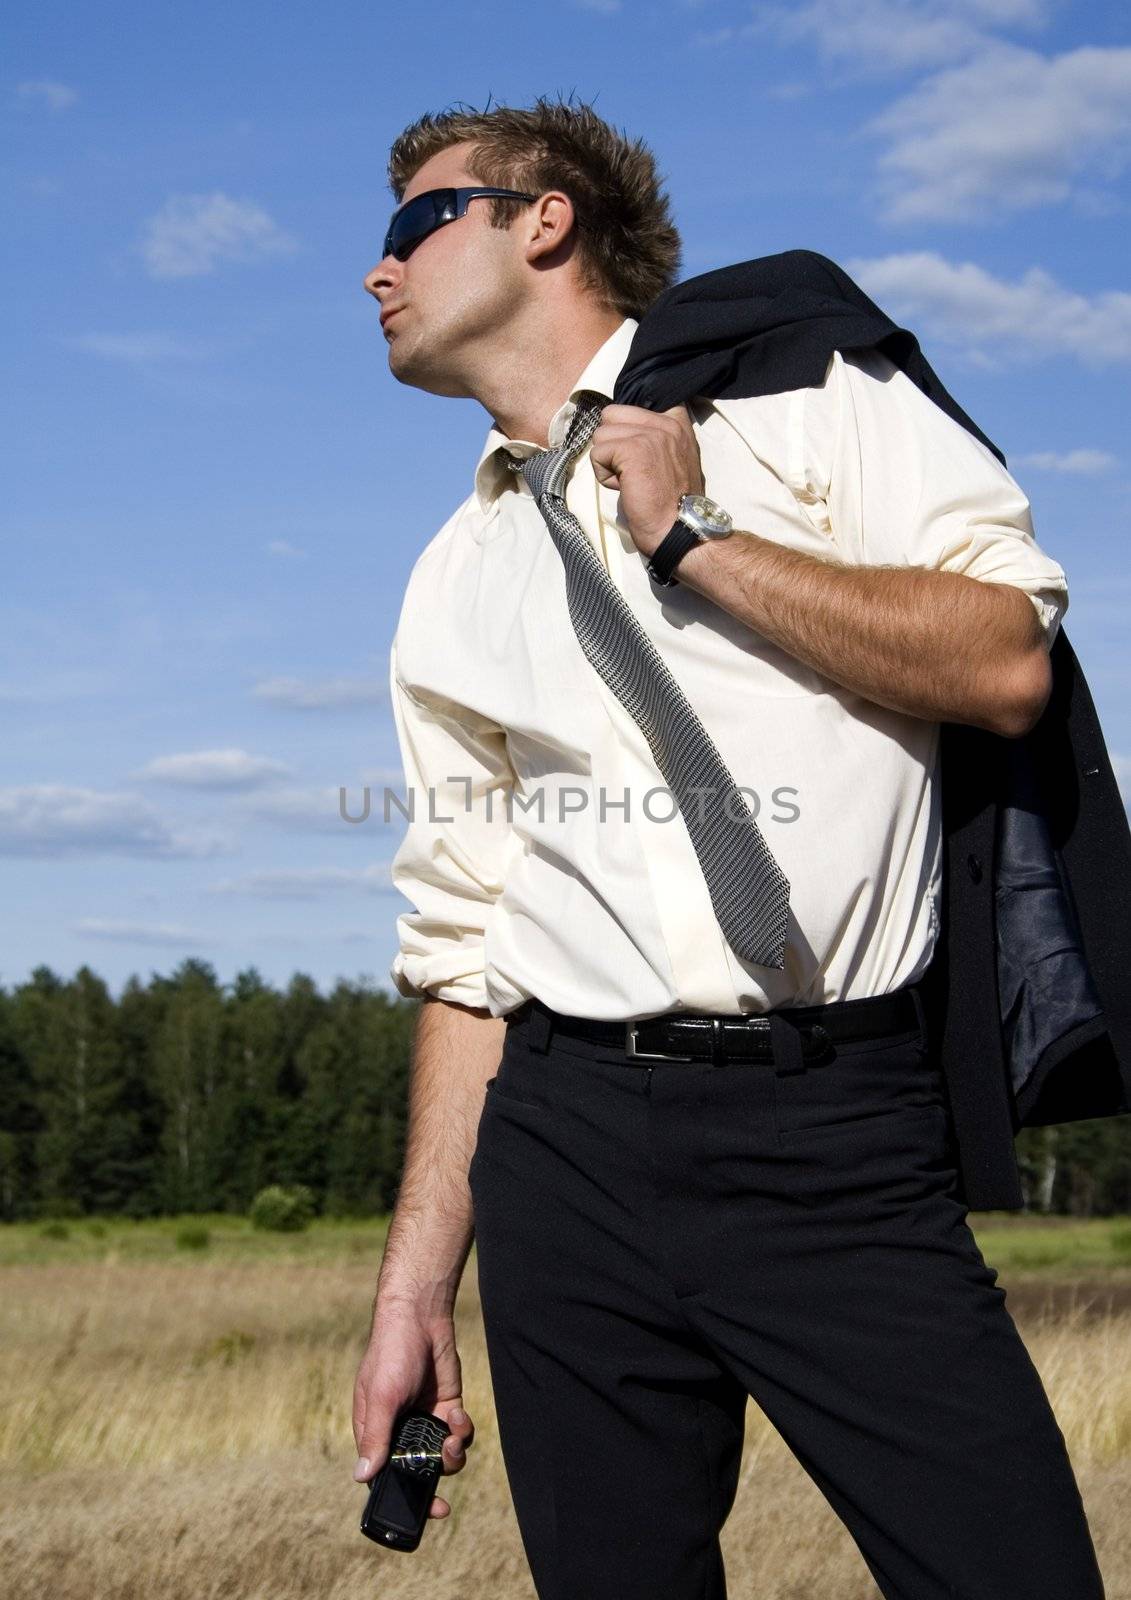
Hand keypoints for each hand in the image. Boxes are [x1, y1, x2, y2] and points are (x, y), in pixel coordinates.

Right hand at [352, 1302, 474, 1518]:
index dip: (399, 1498)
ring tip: (451, 1439)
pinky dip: (461, 1432)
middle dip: (430, 1485)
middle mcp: (399, 1431)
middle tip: (442, 1505)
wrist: (421, 1318)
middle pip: (416, 1472)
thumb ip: (376, 1437)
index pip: (383, 1475)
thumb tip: (362, 1477)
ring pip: (441, 1457)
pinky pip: (458, 1434)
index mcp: (375, 1432)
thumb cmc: (391, 1355)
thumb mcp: (381, 1397)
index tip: (418, 1516)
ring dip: (450, 1457)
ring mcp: (423, 1419)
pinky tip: (457, 1417)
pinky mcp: (446, 1407)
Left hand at [589, 403, 704, 555]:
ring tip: (630, 481)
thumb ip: (656, 438)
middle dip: (612, 444)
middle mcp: (667, 421)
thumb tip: (621, 430)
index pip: (631, 406)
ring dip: (607, 462)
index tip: (637, 457)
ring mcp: (650, 434)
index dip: (625, 430)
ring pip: (600, 434)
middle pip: (611, 415)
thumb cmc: (672, 503)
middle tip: (631, 471)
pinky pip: (597, 453)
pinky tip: (625, 488)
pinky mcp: (632, 449)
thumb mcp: (674, 458)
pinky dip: (604, 476)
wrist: (680, 529)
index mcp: (677, 421)